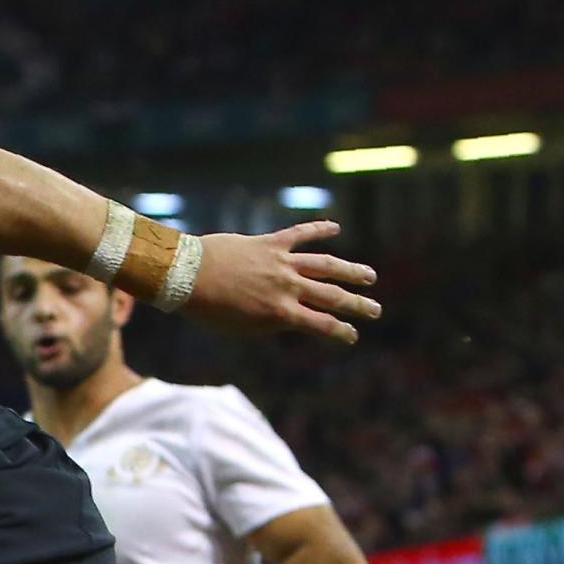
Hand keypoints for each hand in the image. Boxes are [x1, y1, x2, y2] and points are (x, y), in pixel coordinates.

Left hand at [185, 222, 379, 343]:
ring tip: (368, 276)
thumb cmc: (209, 309)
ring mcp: (281, 263)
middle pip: (331, 296)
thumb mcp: (241, 328)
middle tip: (376, 309)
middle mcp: (287, 288)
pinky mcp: (271, 243)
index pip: (320, 325)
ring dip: (349, 270)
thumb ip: (269, 324)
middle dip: (356, 304)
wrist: (187, 275)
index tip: (352, 336)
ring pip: (325, 265)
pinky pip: (300, 234)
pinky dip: (319, 229)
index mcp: (280, 313)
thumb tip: (290, 319)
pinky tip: (335, 227)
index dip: (340, 332)